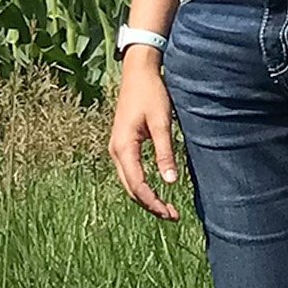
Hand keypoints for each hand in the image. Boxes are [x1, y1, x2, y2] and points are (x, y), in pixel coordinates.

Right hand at [106, 46, 182, 221]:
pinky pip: (129, 172)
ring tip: (166, 208)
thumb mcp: (161, 123)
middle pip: (130, 188)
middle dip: (150, 205)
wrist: (138, 71)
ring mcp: (117, 148)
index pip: (137, 185)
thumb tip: (170, 182)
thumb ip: (165, 153)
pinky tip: (155, 190)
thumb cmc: (151, 93)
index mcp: (124, 147)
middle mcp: (116, 150)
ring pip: (128, 182)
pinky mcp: (122, 144)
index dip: (153, 202)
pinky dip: (141, 185)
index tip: (170, 213)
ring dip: (145, 197)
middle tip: (172, 216)